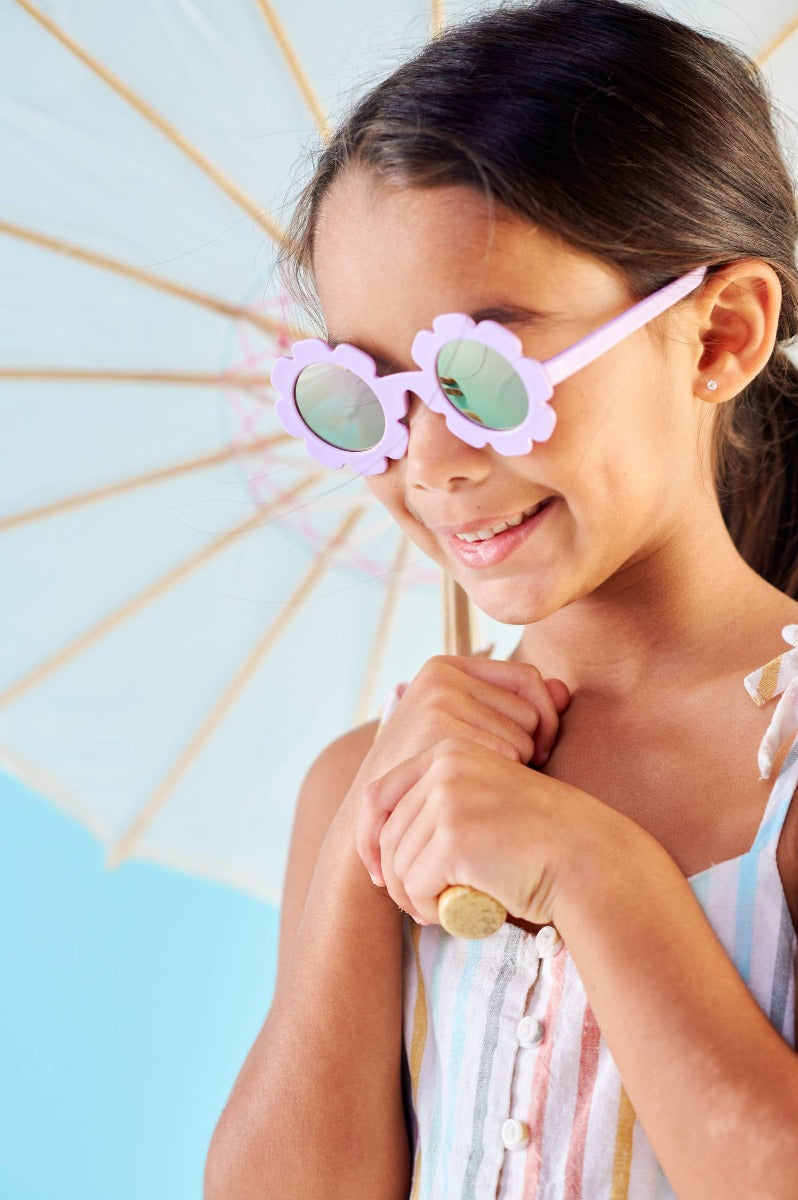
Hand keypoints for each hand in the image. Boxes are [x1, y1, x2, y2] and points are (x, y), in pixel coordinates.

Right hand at [349, 656, 570, 893]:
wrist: (377, 822)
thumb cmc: (430, 780)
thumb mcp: (469, 735)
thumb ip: (518, 709)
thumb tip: (566, 691)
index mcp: (447, 668)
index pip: (528, 679)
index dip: (546, 716)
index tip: (540, 752)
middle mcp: (443, 676)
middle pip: (532, 707)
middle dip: (531, 746)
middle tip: (501, 776)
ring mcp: (440, 700)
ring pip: (526, 735)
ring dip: (515, 768)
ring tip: (479, 786)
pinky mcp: (442, 731)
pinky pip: (510, 755)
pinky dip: (503, 780)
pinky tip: (478, 796)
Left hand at [359, 735, 599, 926]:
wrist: (585, 857)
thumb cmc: (537, 838)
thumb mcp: (483, 800)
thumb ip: (441, 803)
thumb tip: (379, 841)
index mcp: (450, 751)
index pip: (380, 795)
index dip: (370, 839)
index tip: (379, 872)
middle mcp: (445, 766)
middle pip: (388, 834)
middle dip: (396, 878)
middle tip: (419, 905)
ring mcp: (449, 799)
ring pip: (399, 863)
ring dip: (414, 898)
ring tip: (442, 910)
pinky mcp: (455, 837)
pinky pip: (417, 884)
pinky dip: (428, 908)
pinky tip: (454, 914)